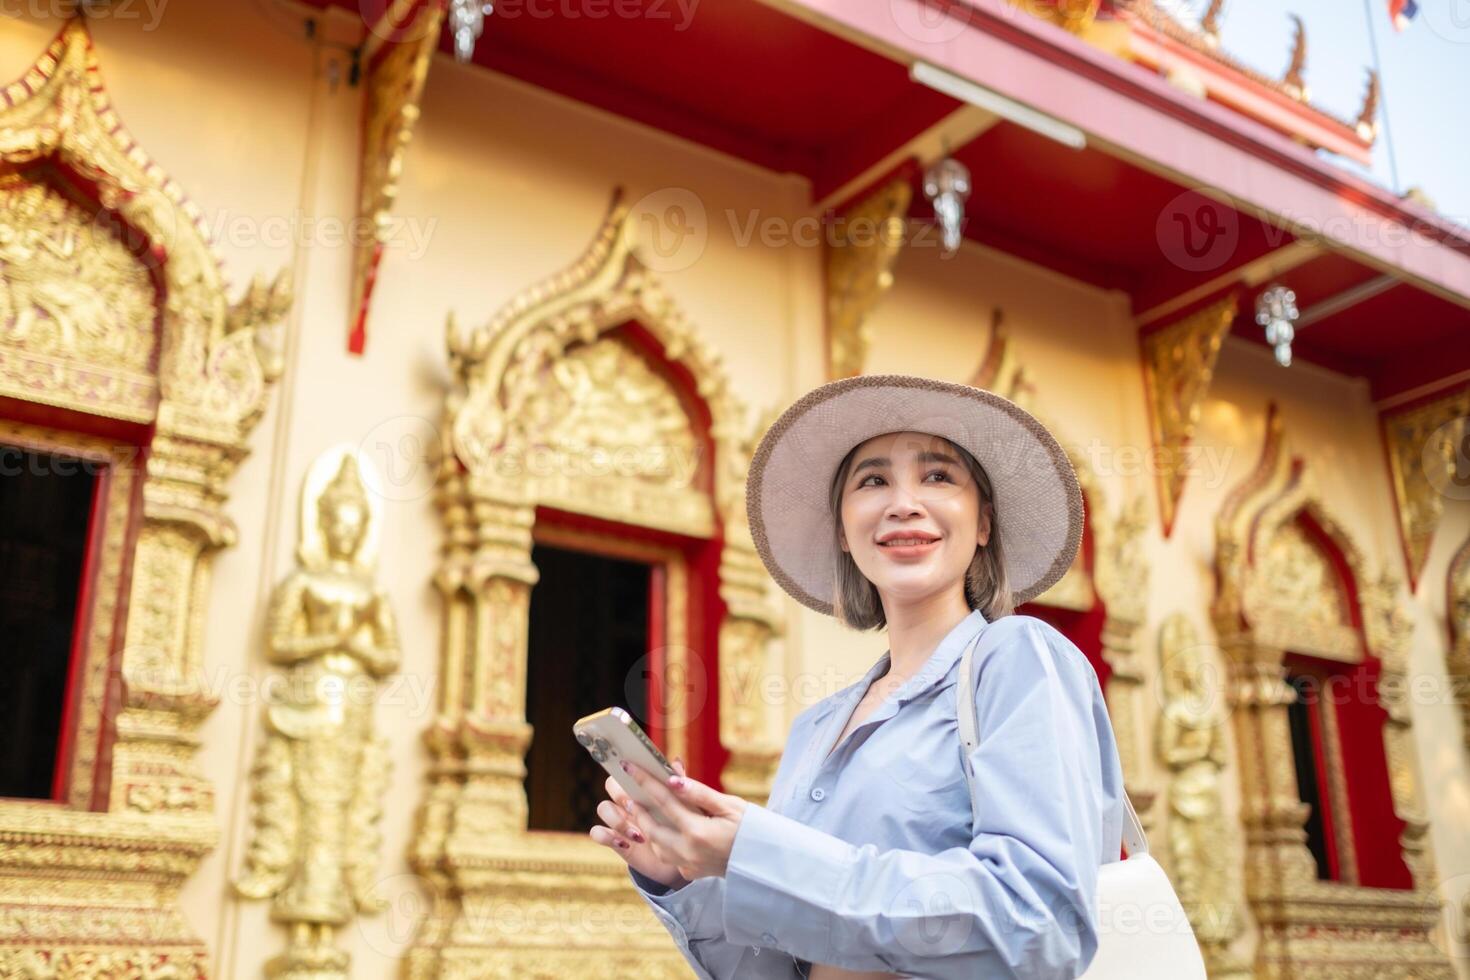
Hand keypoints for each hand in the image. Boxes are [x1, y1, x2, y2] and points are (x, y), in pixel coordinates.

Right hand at [591, 756, 689, 887]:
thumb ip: (678, 785)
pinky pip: (596, 832)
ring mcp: (617, 819)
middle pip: (611, 785)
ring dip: (617, 818)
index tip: (632, 772)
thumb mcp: (681, 806)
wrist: (674, 858)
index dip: (626, 770)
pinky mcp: (612, 839)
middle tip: (635, 804)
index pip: (626, 769)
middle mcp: (626, 800)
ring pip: (603, 807)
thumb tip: (677, 762)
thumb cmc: (677, 826)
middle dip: (621, 793)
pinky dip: (607, 836)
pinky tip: (625, 844)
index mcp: (641, 788)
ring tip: (638, 833)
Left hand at [621, 758, 747, 881]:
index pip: (664, 800)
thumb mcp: (730, 805)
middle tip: (627, 791)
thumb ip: (699, 794)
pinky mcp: (691, 873)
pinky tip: (662, 829)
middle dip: (637, 808)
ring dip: (646, 827)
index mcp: (698, 831)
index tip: (628, 766)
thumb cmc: (751, 828)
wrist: (764, 862)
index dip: (645, 781)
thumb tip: (673, 779)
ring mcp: (688, 865)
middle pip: (651, 827)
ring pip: (655, 845)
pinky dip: (661, 841)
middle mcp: (688, 851)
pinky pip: (667, 856)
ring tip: (640, 808)